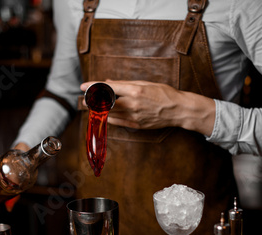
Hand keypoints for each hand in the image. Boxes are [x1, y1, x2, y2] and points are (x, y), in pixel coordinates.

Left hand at [80, 80, 215, 135]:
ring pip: (109, 115)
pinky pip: (118, 123)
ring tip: (94, 106)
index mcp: (135, 91)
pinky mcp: (136, 126)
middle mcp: (132, 105)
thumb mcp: (145, 83)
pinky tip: (107, 114)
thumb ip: (125, 84)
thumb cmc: (164, 93)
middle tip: (86, 99)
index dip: (93, 87)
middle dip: (92, 101)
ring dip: (99, 110)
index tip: (83, 86)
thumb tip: (108, 83)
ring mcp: (134, 117)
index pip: (108, 88)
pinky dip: (110, 118)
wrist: (178, 110)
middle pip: (105, 103)